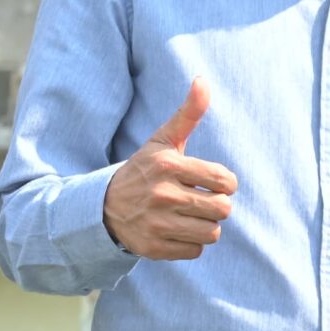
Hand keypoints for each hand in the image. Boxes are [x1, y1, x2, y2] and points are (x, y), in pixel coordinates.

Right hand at [101, 80, 237, 260]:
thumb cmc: (145, 170)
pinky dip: (190, 243)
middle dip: (215, 205)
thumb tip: (203, 80)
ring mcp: (157, 223)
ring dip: (204, 225)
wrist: (104, 207)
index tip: (211, 182)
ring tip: (187, 216)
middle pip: (223, 209)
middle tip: (198, 200)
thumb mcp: (163, 141)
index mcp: (169, 166)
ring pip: (212, 232)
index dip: (225, 184)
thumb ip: (188, 113)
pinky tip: (174, 230)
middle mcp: (163, 194)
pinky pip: (196, 250)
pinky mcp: (154, 248)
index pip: (225, 181)